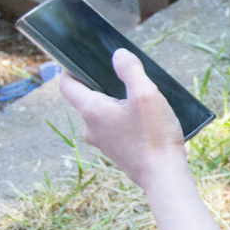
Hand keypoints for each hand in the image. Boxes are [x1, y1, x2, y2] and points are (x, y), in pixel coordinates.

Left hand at [60, 49, 188, 192]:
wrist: (163, 174)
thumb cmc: (154, 135)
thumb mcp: (146, 94)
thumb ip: (130, 71)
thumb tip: (118, 55)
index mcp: (92, 110)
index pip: (67, 85)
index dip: (69, 69)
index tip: (79, 57)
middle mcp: (90, 127)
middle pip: (86, 97)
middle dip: (101, 83)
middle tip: (122, 73)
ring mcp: (101, 141)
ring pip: (101, 112)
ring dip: (115, 101)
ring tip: (139, 96)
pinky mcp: (114, 150)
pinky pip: (111, 125)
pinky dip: (122, 116)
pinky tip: (144, 116)